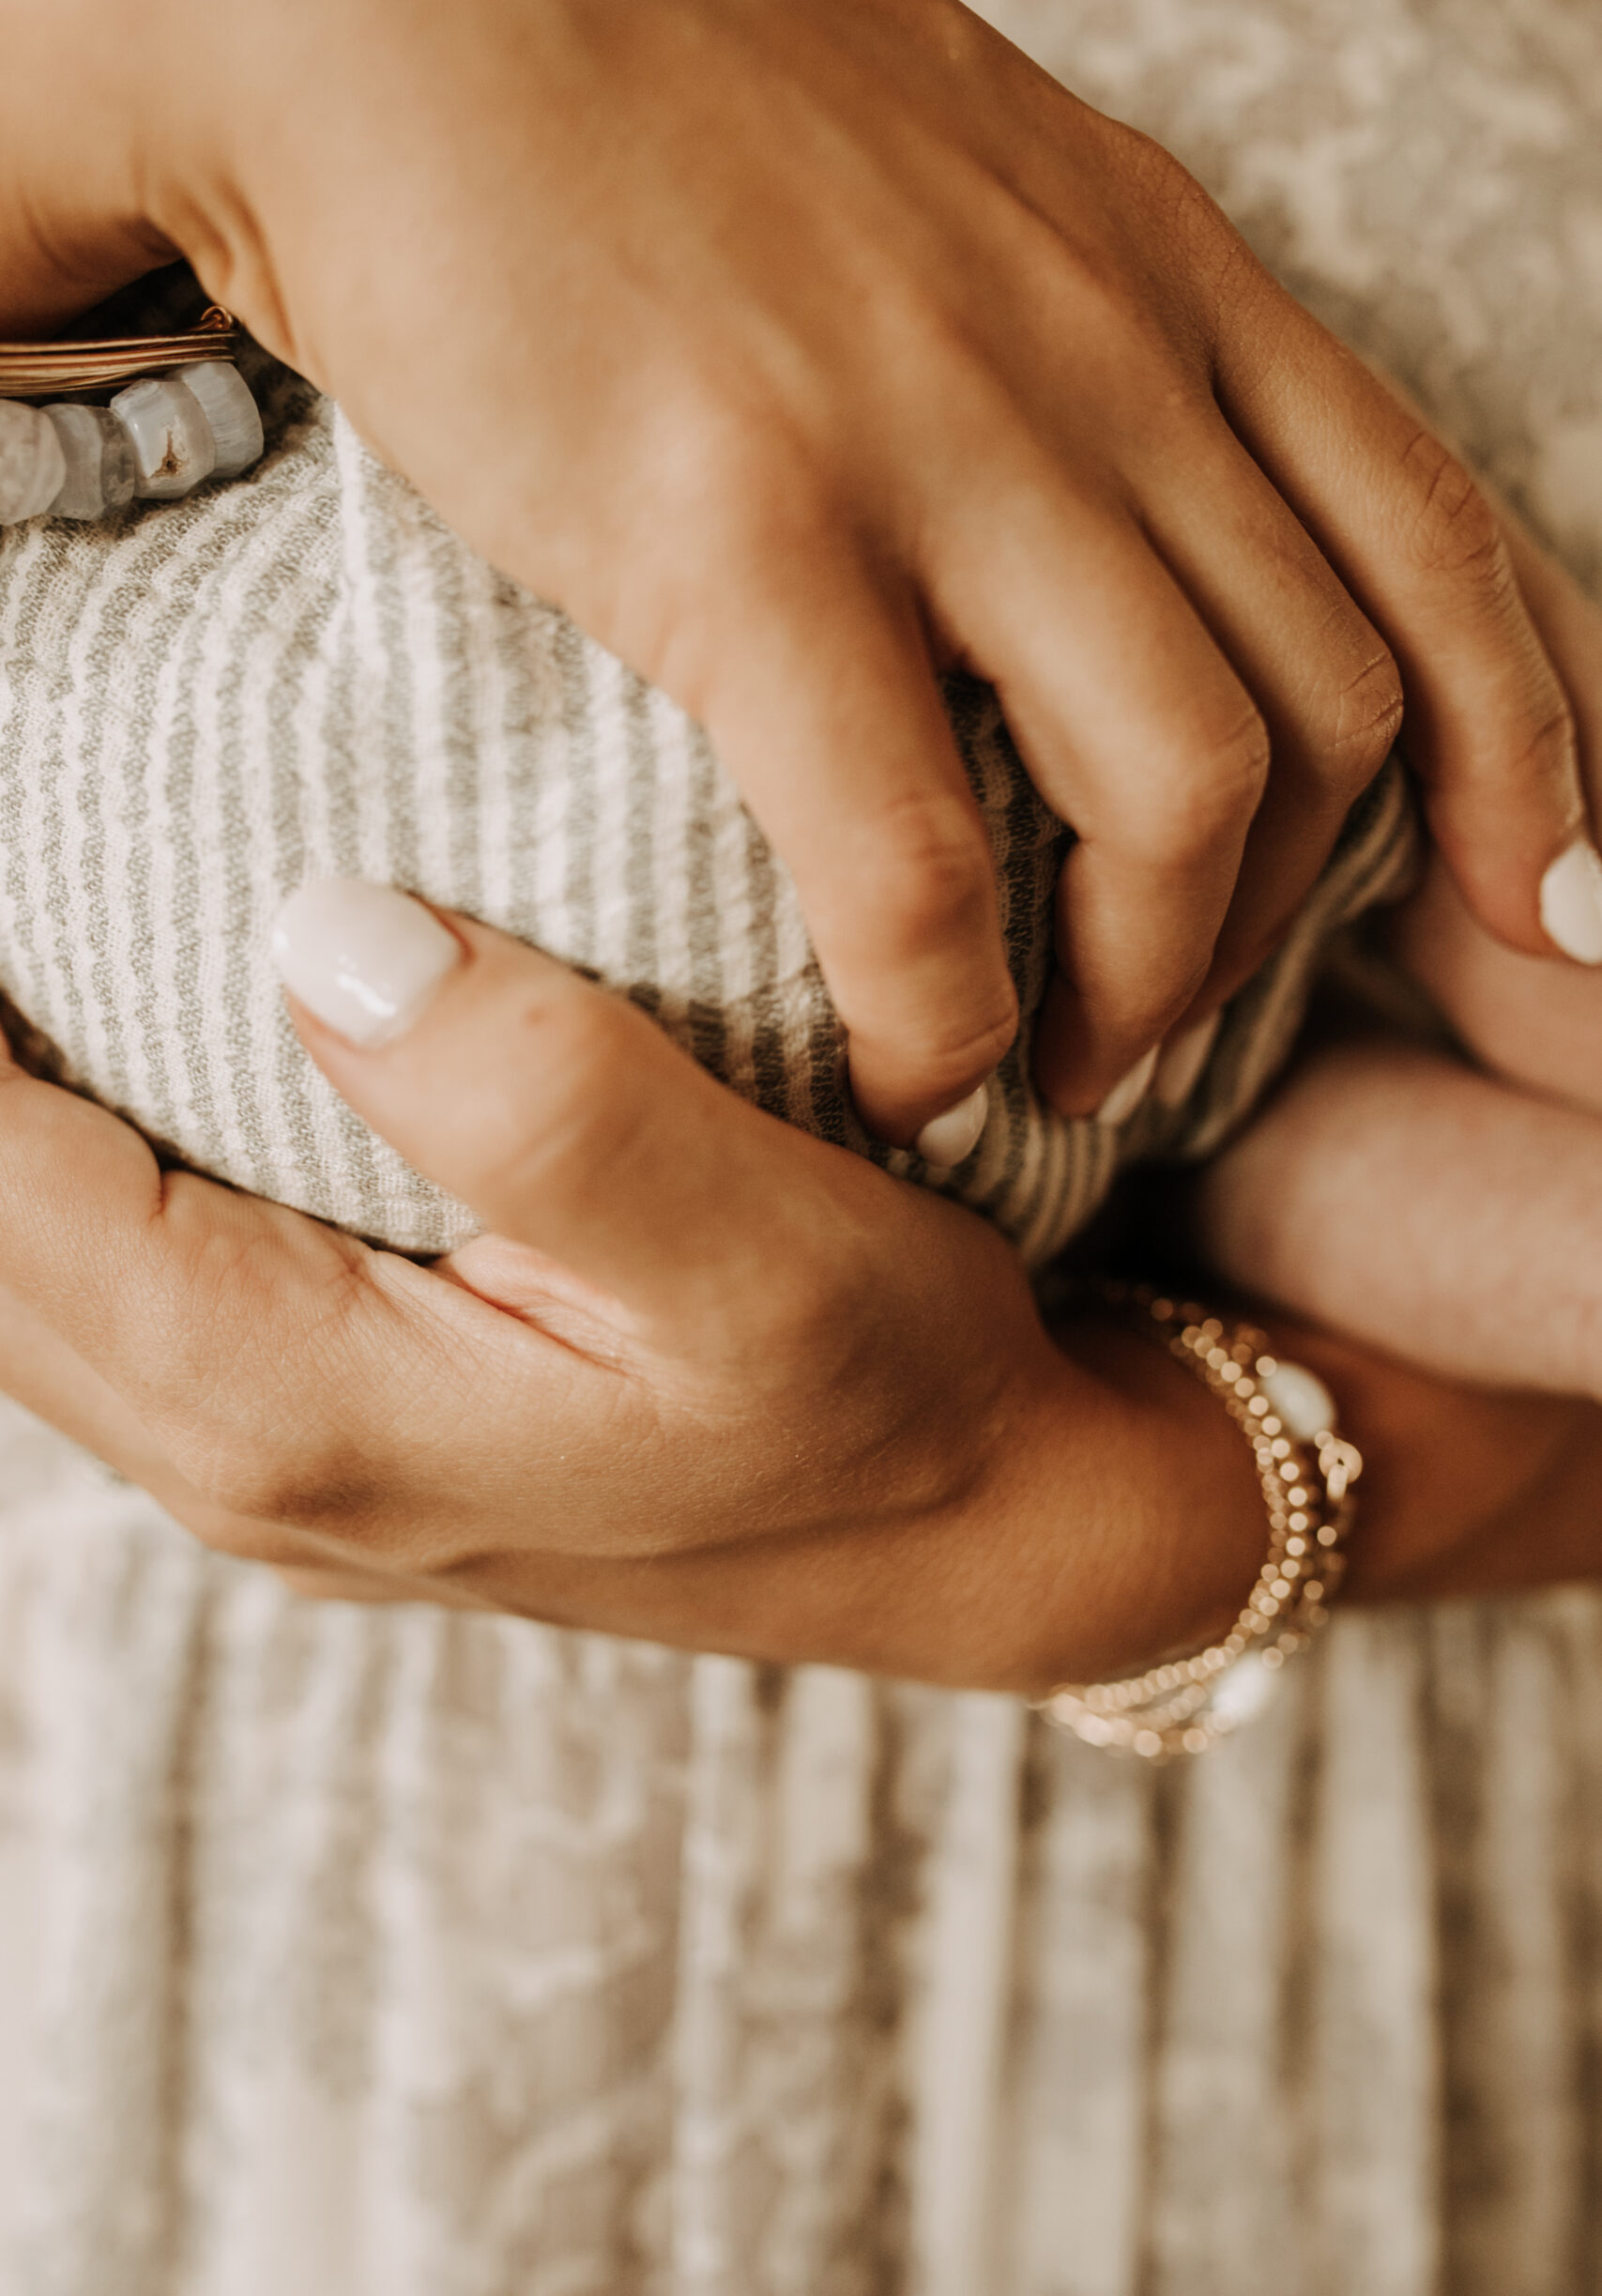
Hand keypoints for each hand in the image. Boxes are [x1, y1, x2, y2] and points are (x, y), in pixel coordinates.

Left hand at [2, 885, 1600, 1683]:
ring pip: (27, 1277)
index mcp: (308, 1408)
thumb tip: (323, 931)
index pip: (4, 1193)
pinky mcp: (327, 1430)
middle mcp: (250, 1460)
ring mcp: (278, 1463)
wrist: (975, 1534)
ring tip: (3, 936)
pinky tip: (91, 1053)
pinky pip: (110, 1292)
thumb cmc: (895, 1391)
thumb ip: (555, 1109)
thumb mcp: (774, 1256)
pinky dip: (59, 1172)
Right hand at [5, 0, 1598, 1153]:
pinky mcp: (746, 529)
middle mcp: (1103, 352)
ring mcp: (940, 436)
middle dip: (1288, 929)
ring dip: (1153, 990)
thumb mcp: (959, 178)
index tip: (1520, 909)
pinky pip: (918, 859)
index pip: (1441, 541)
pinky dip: (941, 1011)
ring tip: (1058, 1073)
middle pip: (1341, 706)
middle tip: (1166, 1026)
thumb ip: (1069, 334)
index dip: (1527, 757)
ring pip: (1189, 795)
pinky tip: (902, 1065)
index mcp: (1161, 270)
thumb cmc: (646, 82)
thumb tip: (1096, 515)